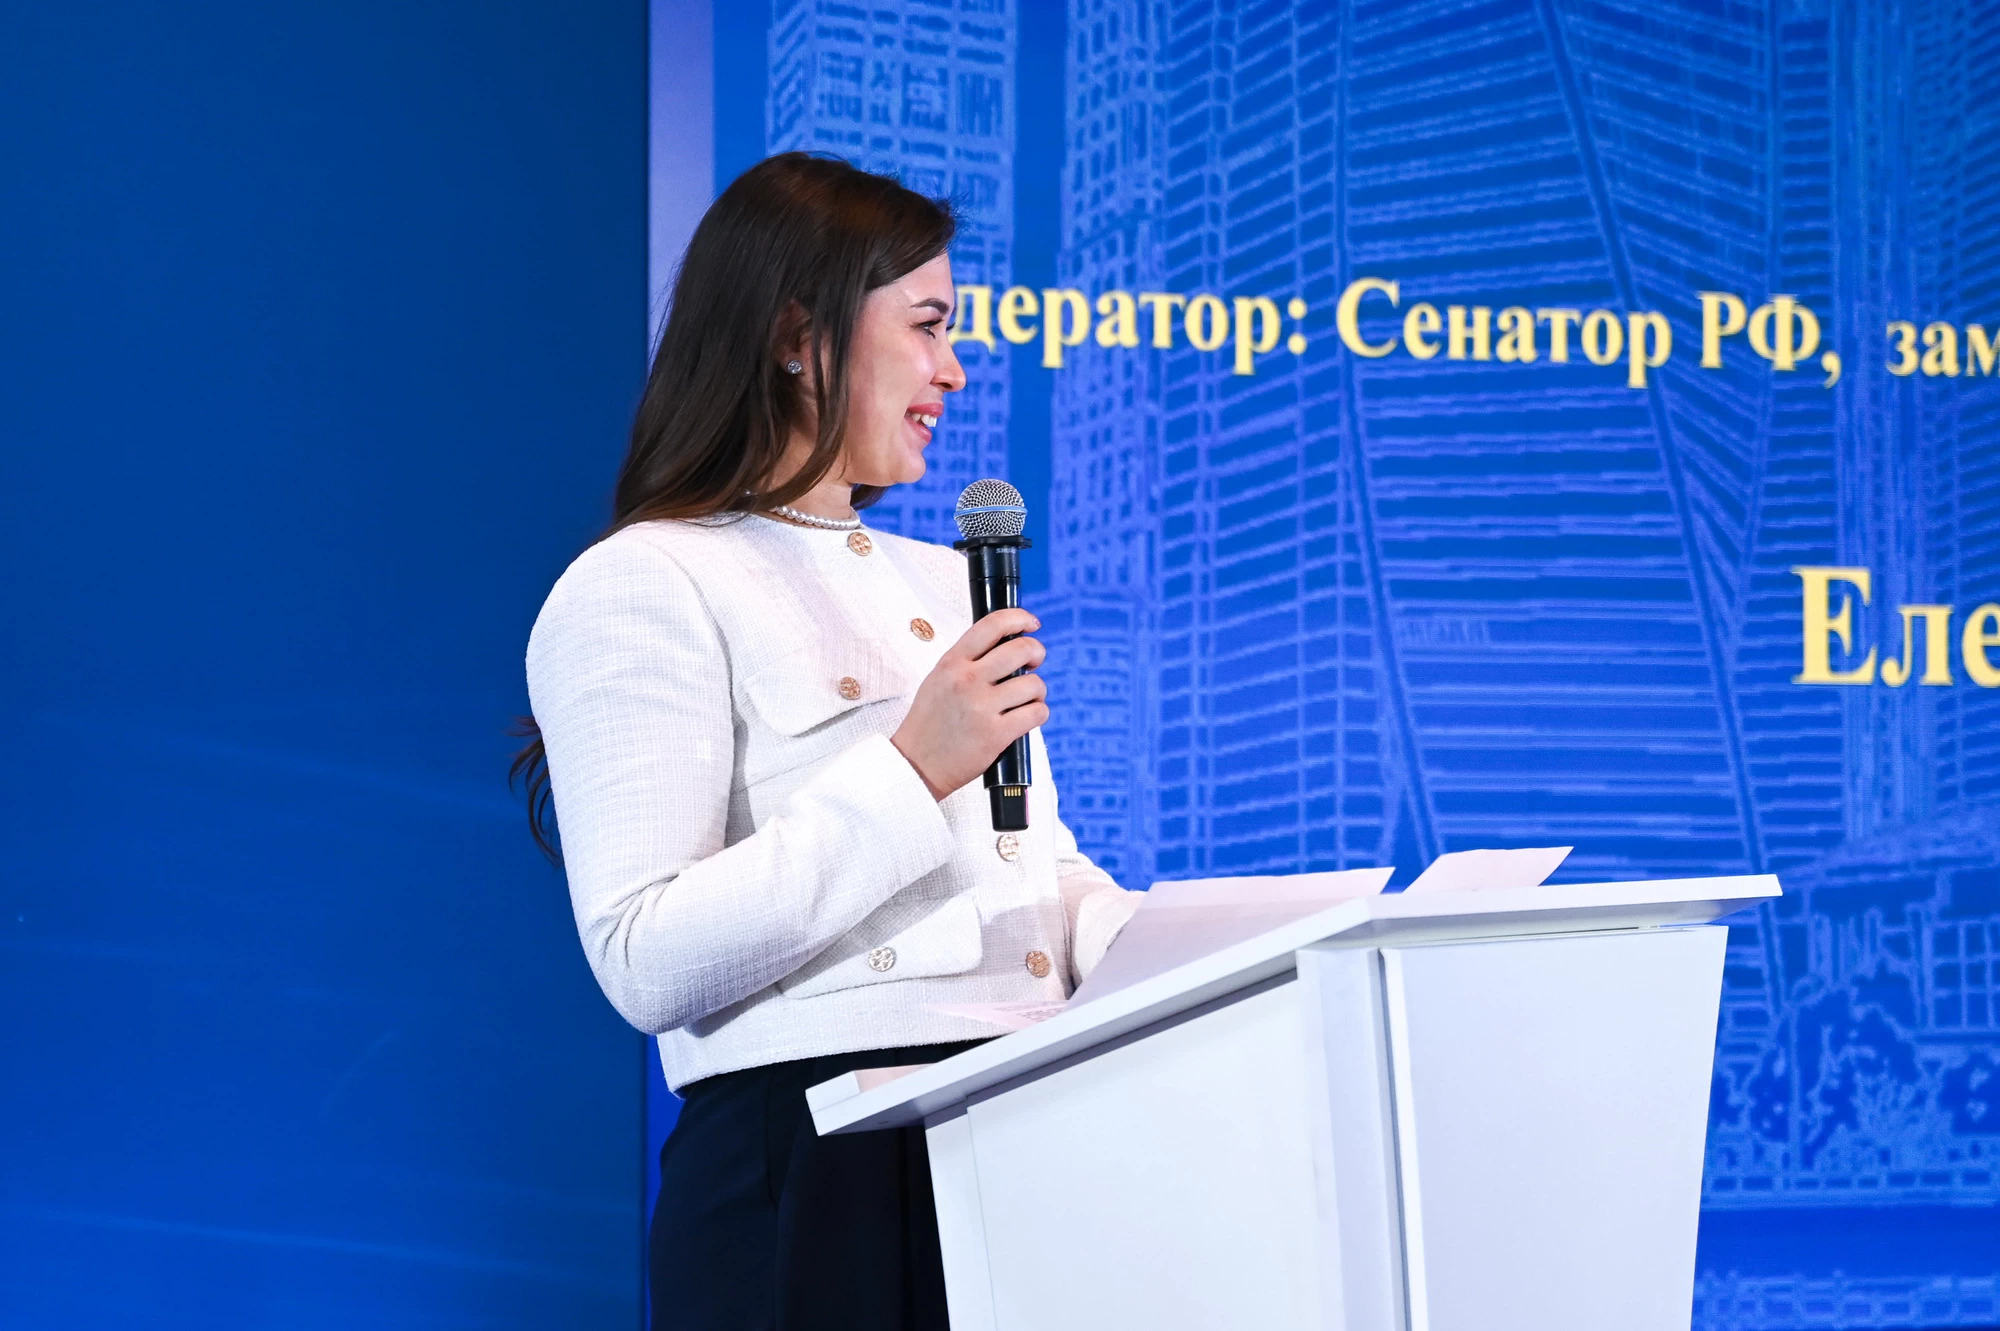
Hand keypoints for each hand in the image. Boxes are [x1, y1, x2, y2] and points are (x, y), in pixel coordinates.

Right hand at [890, 608, 1047, 800]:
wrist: (916, 763)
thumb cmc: (929, 722)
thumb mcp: (938, 679)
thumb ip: (967, 660)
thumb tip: (1006, 644)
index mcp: (952, 662)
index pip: (992, 625)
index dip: (1019, 618)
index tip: (1031, 624)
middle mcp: (967, 680)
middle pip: (1021, 649)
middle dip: (1036, 653)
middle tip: (1034, 663)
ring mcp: (982, 707)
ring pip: (1034, 684)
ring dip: (1037, 690)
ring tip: (1026, 698)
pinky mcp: (995, 734)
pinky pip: (1036, 713)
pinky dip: (1038, 713)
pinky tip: (1027, 717)